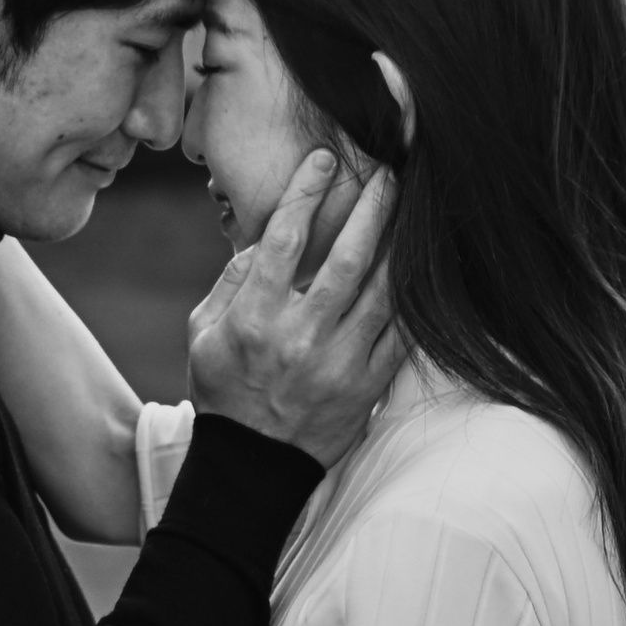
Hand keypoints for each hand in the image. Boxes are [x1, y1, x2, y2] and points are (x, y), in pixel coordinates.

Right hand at [186, 151, 398, 470]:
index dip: (307, 192)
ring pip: (384, 291)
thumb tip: (264, 239)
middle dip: (373, 207)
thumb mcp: (203, 334)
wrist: (253, 466)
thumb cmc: (224, 389)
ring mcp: (339, 364)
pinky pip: (402, 334)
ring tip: (413, 211)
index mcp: (254, 319)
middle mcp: (299, 338)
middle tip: (389, 173)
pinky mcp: (367, 386)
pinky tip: (422, 269)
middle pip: (348, 257)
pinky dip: (414, 298)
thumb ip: (231, 282)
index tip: (325, 160)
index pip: (284, 239)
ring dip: (402, 244)